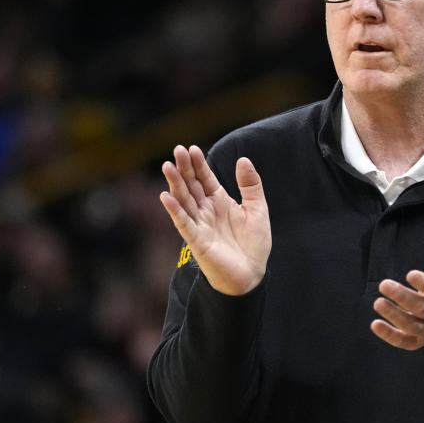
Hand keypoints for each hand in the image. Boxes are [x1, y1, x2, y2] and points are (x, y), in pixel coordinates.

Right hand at [160, 145, 270, 295]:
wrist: (252, 273)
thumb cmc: (253, 243)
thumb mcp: (257, 208)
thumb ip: (251, 185)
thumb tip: (243, 159)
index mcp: (219, 201)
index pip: (205, 178)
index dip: (199, 164)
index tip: (192, 149)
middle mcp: (206, 210)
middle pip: (191, 185)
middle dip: (184, 168)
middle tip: (177, 150)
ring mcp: (199, 224)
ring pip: (183, 200)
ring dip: (175, 184)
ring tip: (168, 166)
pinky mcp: (197, 240)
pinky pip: (183, 223)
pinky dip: (175, 210)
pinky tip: (166, 197)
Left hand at [371, 229, 423, 349]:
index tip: (410, 274)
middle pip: (420, 308)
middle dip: (402, 297)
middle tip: (383, 284)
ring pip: (411, 326)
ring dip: (394, 316)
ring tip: (377, 302)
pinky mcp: (416, 341)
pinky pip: (403, 341)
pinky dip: (389, 335)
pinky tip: (375, 324)